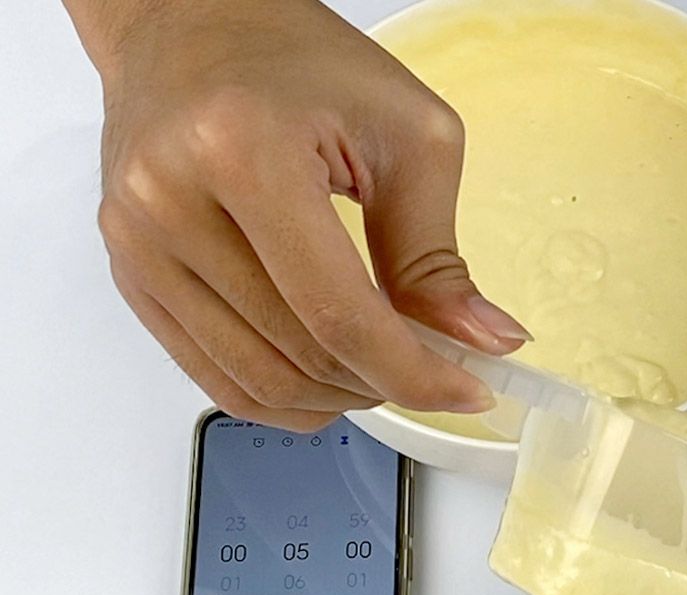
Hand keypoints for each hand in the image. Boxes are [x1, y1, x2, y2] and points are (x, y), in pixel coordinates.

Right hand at [64, 0, 526, 430]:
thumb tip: (486, 342)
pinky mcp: (132, 273)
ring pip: (258, 382)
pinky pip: (217, 377)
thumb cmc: (300, 62)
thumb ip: (438, 255)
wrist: (193, 26)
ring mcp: (139, 245)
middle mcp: (170, 202)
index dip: (413, 372)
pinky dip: (287, 396)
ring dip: (339, 396)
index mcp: (242, 152)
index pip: (337, 313)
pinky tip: (335, 378)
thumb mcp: (407, 137)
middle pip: (299, 354)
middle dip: (386, 381)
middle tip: (439, 368)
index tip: (469, 391)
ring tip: (386, 366)